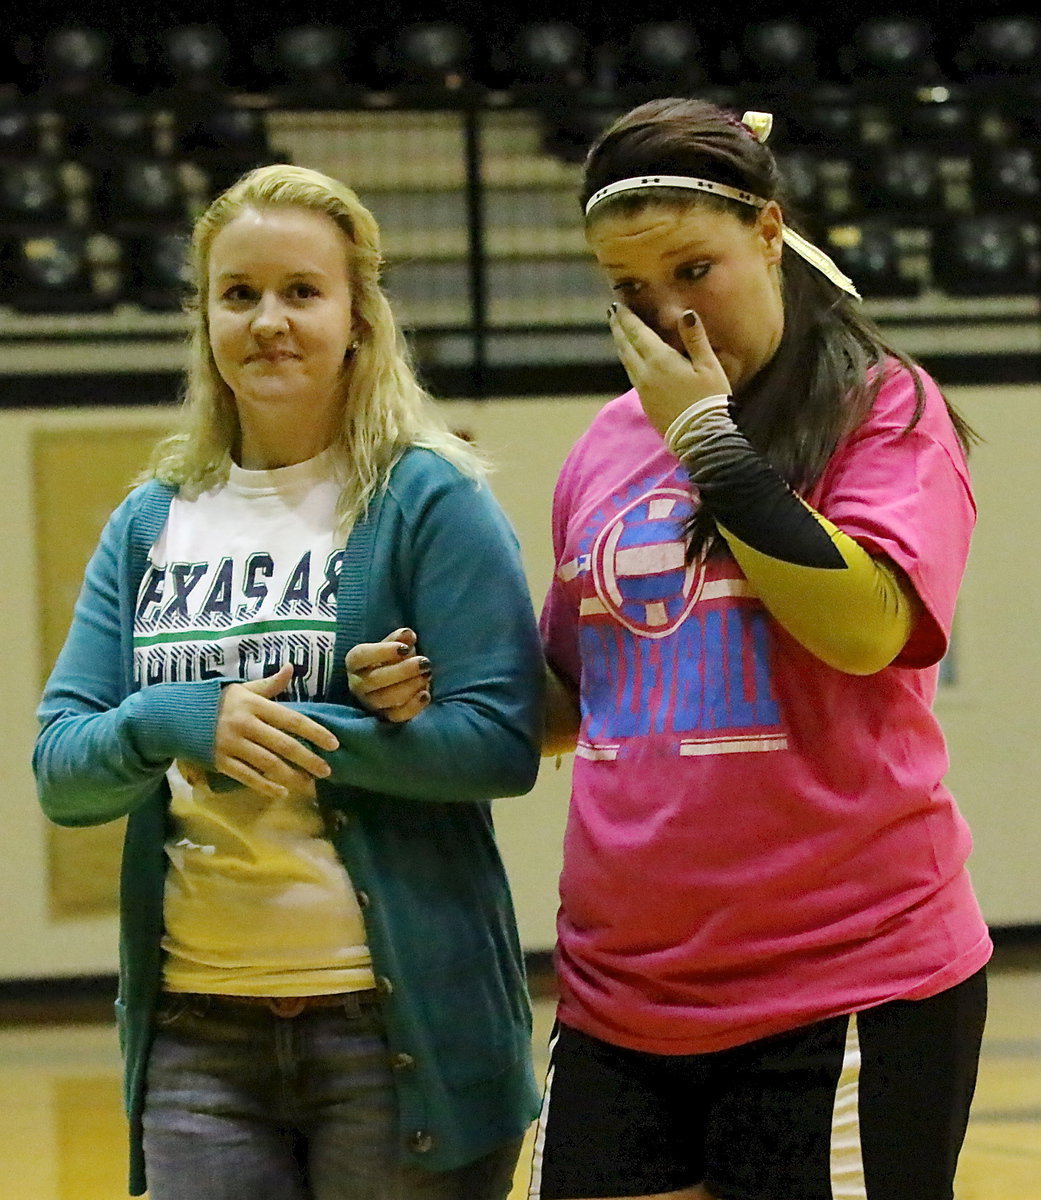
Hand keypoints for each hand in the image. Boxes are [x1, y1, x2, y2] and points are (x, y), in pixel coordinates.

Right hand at [214, 664, 338, 798]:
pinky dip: (265, 786)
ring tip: (308, 784)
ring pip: (268, 764)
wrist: (174, 715)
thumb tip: (292, 668)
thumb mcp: (242, 689)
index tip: (333, 744)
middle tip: (326, 771)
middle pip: (284, 745)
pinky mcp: (220, 761)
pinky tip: (281, 792)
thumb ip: (269, 684)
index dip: (315, 732)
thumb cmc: (214, 700)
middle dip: (308, 759)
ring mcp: (232, 745)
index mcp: (254, 705)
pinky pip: (247, 776)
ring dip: (291, 776)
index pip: (292, 720)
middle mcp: (245, 724)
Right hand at [346, 627, 430, 723]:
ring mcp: (370, 703)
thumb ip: (399, 639)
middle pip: (374, 680)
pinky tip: (425, 694)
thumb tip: (408, 635)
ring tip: (427, 675)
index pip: (360, 657)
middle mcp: (358, 684)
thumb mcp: (393, 645)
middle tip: (424, 662)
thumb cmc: (392, 659)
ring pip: (386, 699)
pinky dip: (413, 706)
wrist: (395, 680)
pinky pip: (397, 716)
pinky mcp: (384, 718)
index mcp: (355, 663)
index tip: (405, 647)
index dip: (382, 652)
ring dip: (410, 686)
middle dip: (403, 670)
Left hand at [608, 303, 731, 436]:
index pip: (637, 333)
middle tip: (612, 314)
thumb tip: (685, 313)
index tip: (617, 305)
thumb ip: (695, 338)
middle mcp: (645, 373)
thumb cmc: (709, 399)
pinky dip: (627, 360)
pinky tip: (630, 359)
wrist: (701, 436)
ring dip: (621, 344)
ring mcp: (643, 390)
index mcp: (660, 360)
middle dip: (618, 328)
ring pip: (626, 361)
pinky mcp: (646, 403)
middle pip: (626, 346)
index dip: (627, 318)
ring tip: (617, 332)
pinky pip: (631, 375)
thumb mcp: (708, 365)